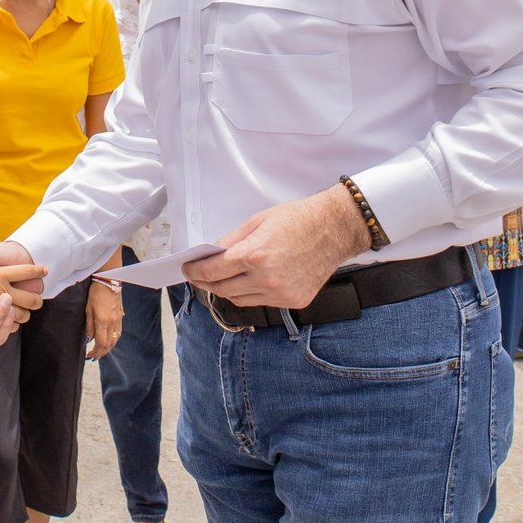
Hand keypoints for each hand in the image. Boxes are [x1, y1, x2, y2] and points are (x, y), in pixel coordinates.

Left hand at [83, 281, 122, 359]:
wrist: (109, 281)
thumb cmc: (95, 293)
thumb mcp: (88, 309)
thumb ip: (89, 326)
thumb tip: (88, 339)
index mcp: (103, 321)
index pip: (100, 343)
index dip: (95, 352)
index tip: (89, 355)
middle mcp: (113, 323)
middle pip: (109, 345)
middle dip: (101, 353)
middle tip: (93, 357)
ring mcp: (118, 320)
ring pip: (114, 340)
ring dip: (107, 348)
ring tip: (99, 352)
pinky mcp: (121, 317)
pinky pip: (118, 334)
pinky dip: (112, 341)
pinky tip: (107, 342)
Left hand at [184, 185, 368, 307]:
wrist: (334, 229)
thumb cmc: (298, 220)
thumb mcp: (256, 222)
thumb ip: (230, 241)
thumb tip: (211, 253)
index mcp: (254, 256)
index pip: (212, 271)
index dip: (195, 271)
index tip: (188, 269)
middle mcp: (266, 279)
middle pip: (222, 289)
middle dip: (206, 282)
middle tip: (199, 276)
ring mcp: (281, 293)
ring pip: (240, 300)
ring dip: (226, 290)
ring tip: (221, 280)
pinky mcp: (294, 301)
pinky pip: (262, 303)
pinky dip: (250, 295)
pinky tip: (248, 283)